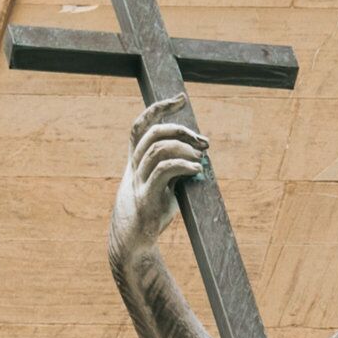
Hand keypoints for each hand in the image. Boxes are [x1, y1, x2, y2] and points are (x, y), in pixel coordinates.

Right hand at [110, 98, 206, 262]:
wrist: (134, 239)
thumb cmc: (152, 209)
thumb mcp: (164, 183)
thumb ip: (176, 167)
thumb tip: (200, 155)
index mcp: (135, 158)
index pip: (142, 124)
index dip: (160, 108)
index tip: (181, 98)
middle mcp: (134, 165)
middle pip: (153, 133)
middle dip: (180, 130)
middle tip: (203, 142)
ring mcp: (139, 180)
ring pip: (158, 150)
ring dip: (185, 149)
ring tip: (201, 158)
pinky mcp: (147, 197)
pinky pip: (163, 172)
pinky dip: (182, 165)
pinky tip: (196, 168)